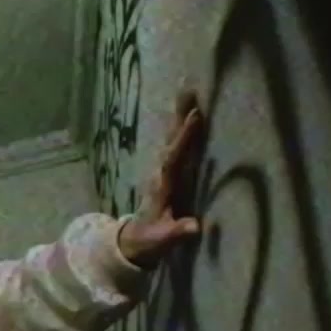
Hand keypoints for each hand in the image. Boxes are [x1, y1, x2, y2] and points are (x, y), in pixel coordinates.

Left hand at [119, 90, 204, 267]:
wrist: (135, 241)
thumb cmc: (150, 241)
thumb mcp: (162, 241)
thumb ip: (176, 233)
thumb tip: (194, 227)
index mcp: (162, 187)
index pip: (173, 158)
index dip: (184, 139)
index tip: (195, 116)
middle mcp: (161, 175)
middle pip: (171, 141)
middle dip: (179, 117)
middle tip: (188, 89)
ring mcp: (163, 173)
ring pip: (172, 140)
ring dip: (179, 117)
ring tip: (188, 92)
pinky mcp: (168, 173)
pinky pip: (176, 145)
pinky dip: (182, 128)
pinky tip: (188, 114)